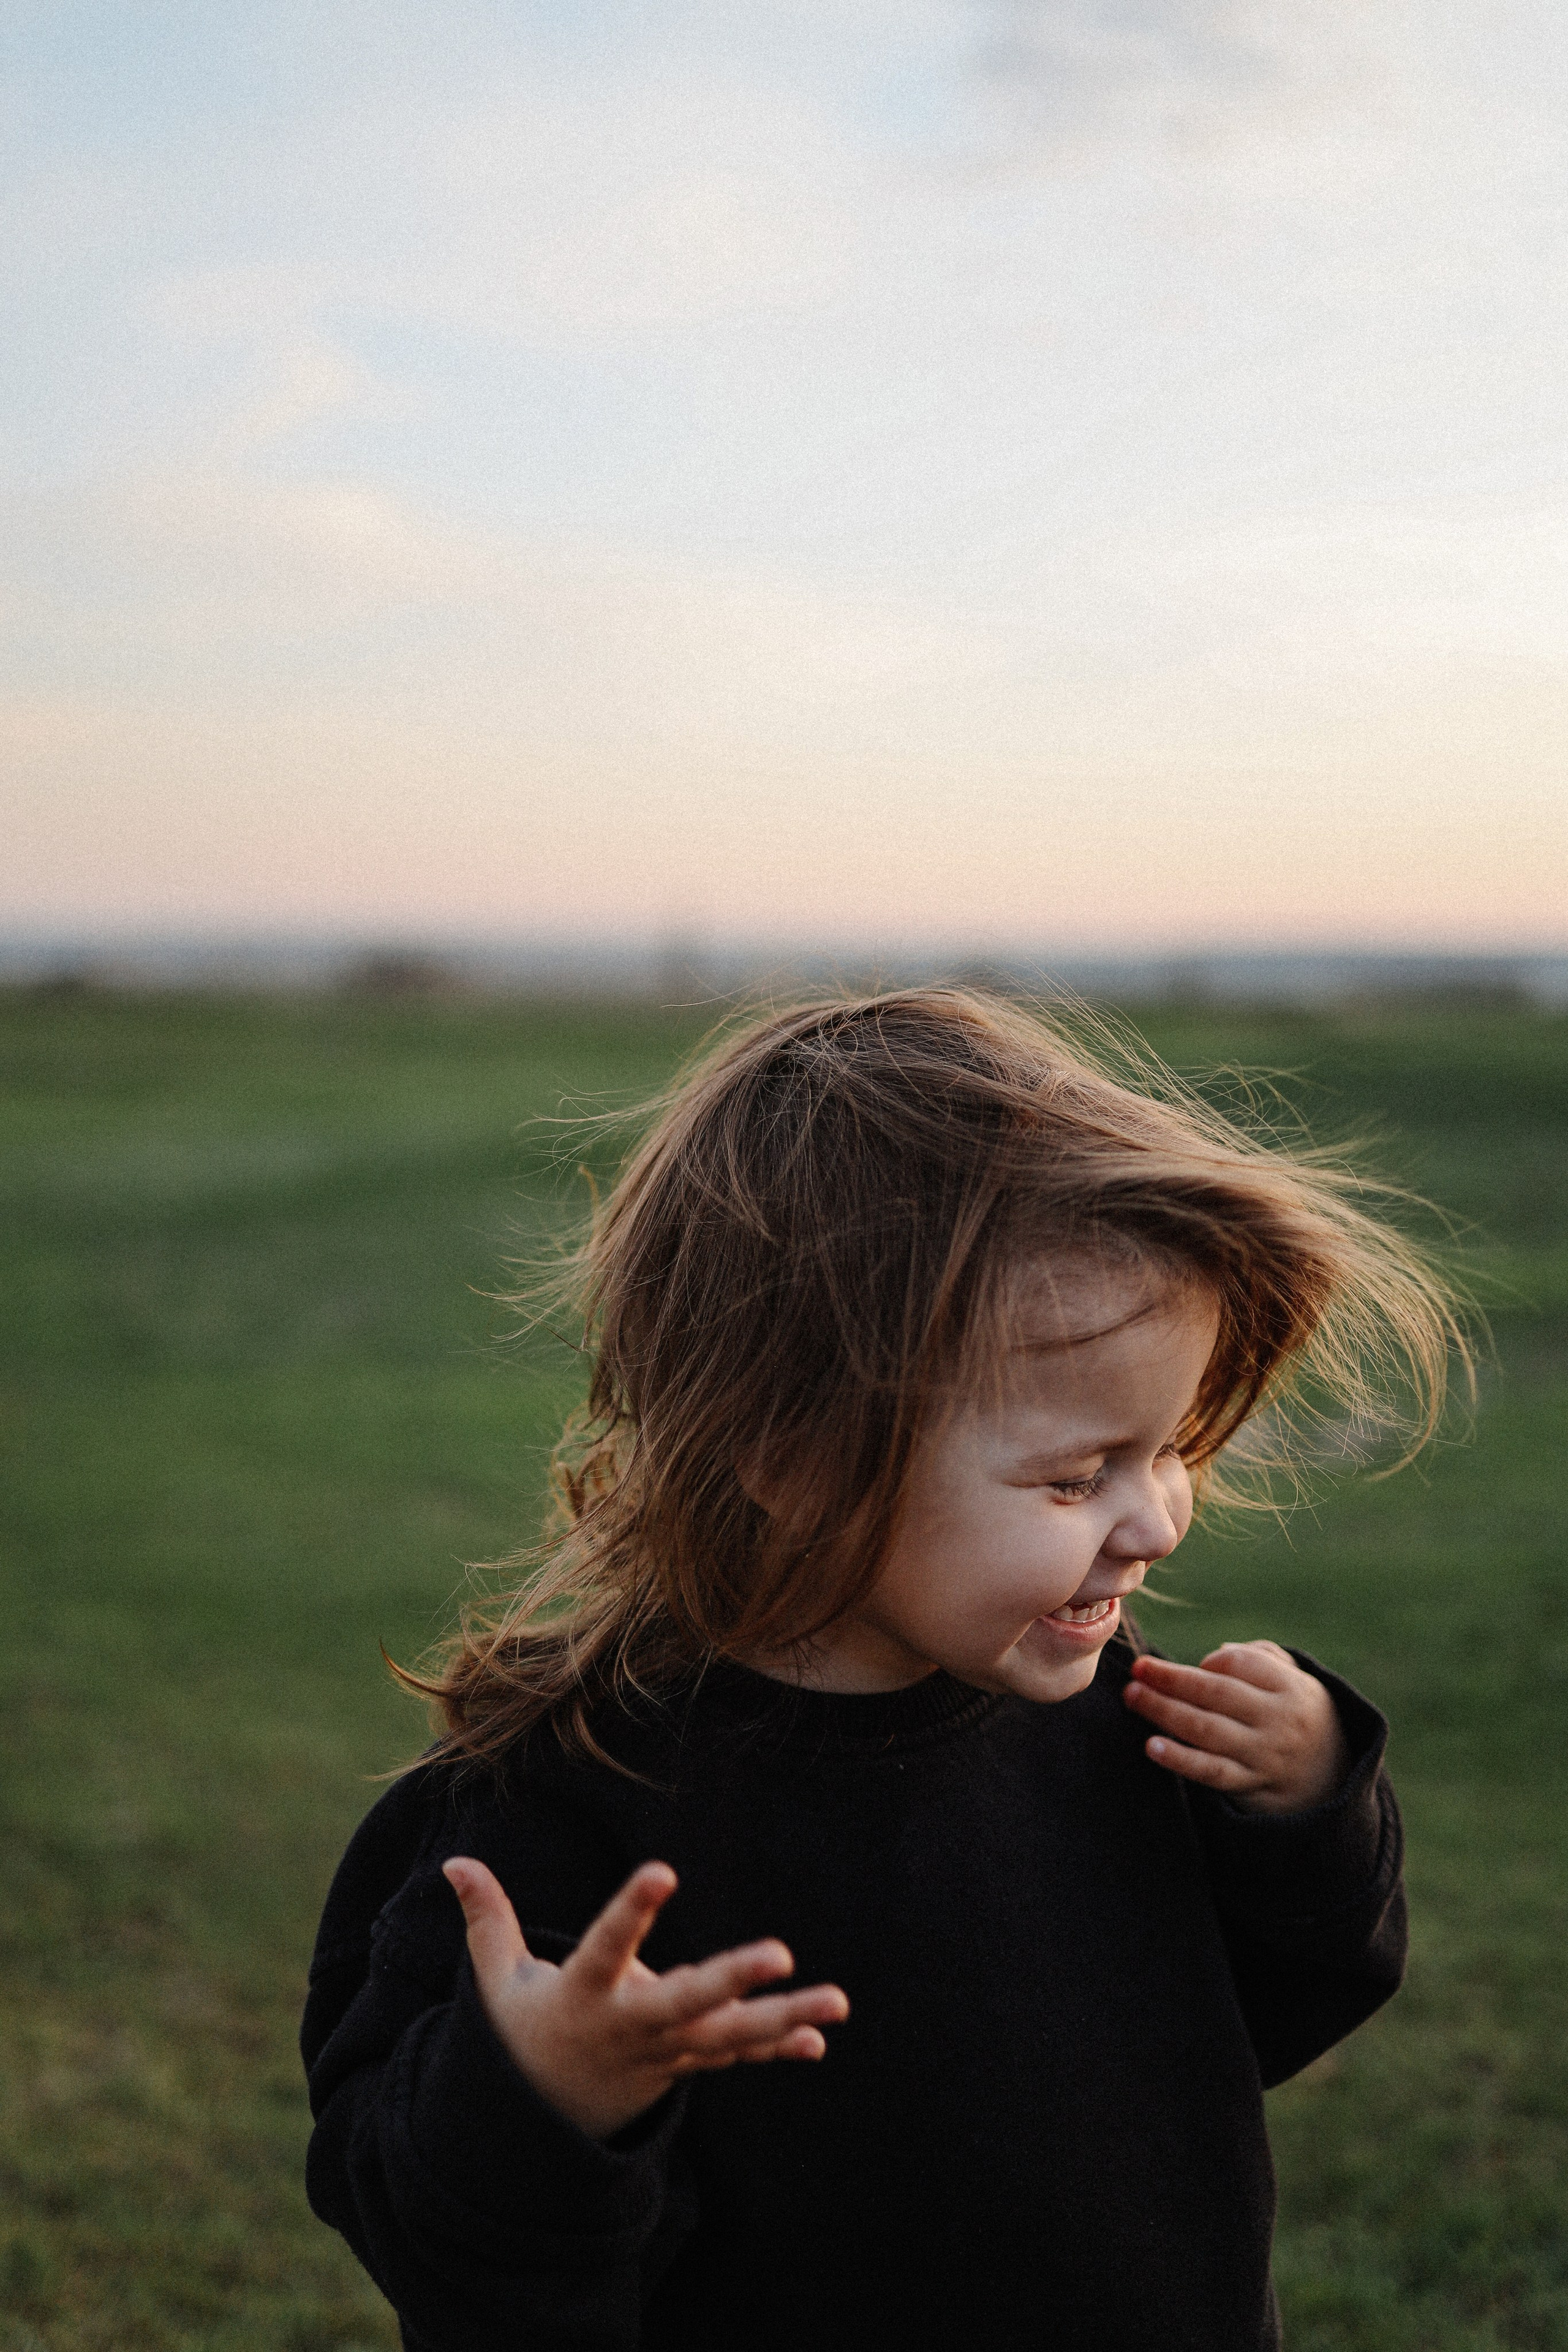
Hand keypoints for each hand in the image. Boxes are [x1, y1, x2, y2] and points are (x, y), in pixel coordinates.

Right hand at [442, 1857, 849, 2140]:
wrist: (538, 2130)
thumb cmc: (521, 2033)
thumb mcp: (497, 1983)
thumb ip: (486, 1919)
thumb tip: (453, 1860)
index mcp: (584, 1994)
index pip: (608, 1945)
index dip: (633, 1909)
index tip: (663, 1869)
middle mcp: (631, 2026)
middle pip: (687, 2001)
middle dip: (733, 1979)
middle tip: (782, 1953)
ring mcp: (664, 2053)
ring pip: (730, 2036)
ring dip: (784, 2020)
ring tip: (839, 2003)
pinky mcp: (684, 2067)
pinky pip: (734, 2060)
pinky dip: (776, 2049)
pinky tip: (818, 2041)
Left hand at [1122, 1641, 1350, 1814]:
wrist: (1334, 1782)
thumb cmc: (1299, 1717)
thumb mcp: (1297, 1682)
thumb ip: (1259, 1658)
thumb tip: (1212, 1657)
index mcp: (1292, 1687)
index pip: (1240, 1663)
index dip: (1206, 1661)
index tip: (1188, 1663)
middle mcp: (1279, 1720)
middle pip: (1216, 1693)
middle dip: (1170, 1679)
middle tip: (1137, 1670)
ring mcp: (1265, 1755)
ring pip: (1207, 1730)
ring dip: (1164, 1711)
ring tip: (1133, 1697)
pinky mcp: (1252, 1785)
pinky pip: (1212, 1771)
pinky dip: (1180, 1759)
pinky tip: (1152, 1746)